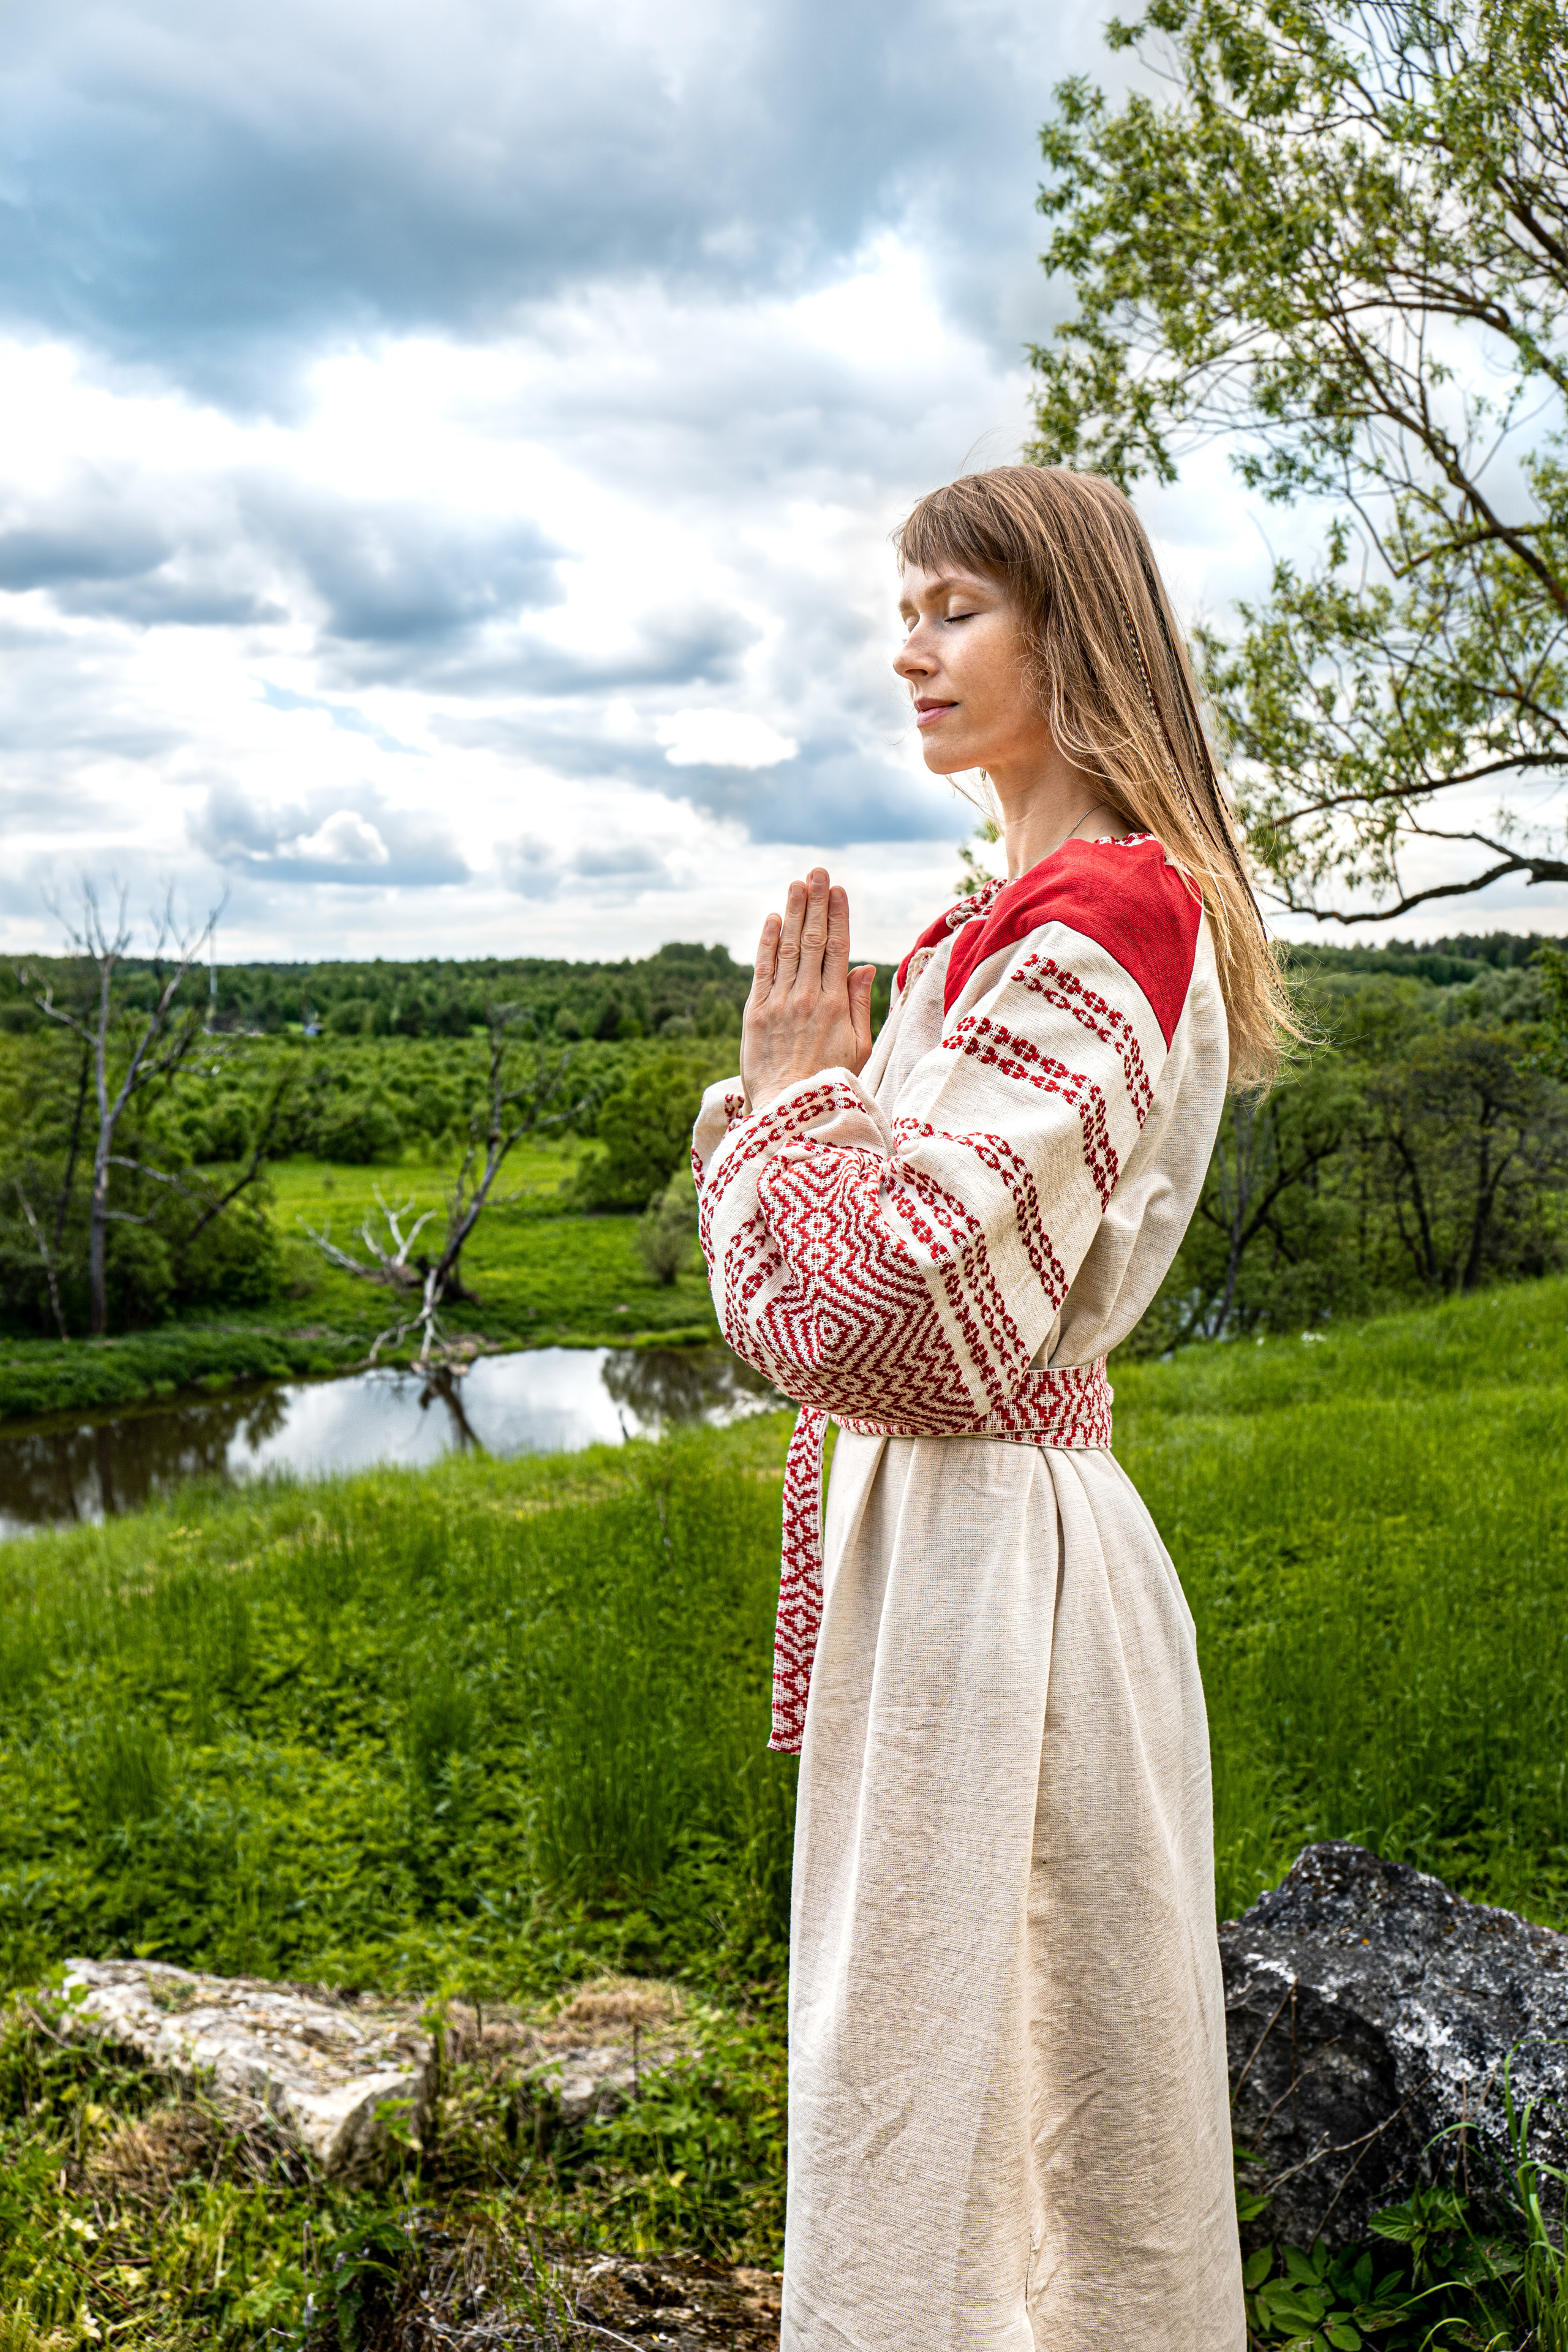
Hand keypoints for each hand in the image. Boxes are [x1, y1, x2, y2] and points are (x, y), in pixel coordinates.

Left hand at [742, 867, 875, 1113]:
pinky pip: (763, 970)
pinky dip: (768, 942)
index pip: (838, 949)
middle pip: (813, 940)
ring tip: (797, 884)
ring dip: (793, 913)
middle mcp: (807, 998)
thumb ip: (861, 1004)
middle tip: (816, 872)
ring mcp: (779, 1003)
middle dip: (815, 903)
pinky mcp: (755, 1014)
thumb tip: (864, 966)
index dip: (838, 916)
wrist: (790, 1111)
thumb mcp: (859, 1047)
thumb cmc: (831, 1082)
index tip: (838, 890)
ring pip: (788, 948)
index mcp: (837, 1005)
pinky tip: (774, 919)